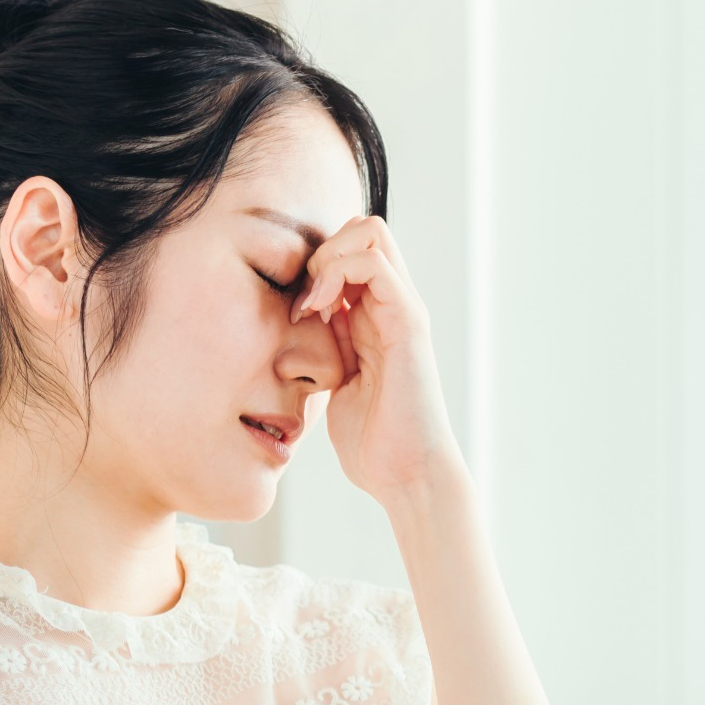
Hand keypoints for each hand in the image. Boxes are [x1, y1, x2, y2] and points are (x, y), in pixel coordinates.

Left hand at [291, 215, 462, 504]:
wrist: (405, 475)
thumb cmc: (372, 443)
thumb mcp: (335, 383)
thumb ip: (327, 349)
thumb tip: (297, 326)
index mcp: (377, 317)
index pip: (349, 251)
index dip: (316, 265)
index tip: (296, 310)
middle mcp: (394, 305)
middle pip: (361, 229)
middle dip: (322, 250)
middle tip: (304, 300)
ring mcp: (404, 309)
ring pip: (369, 231)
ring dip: (328, 257)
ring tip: (312, 304)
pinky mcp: (409, 320)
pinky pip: (374, 263)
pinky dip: (337, 273)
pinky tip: (320, 312)